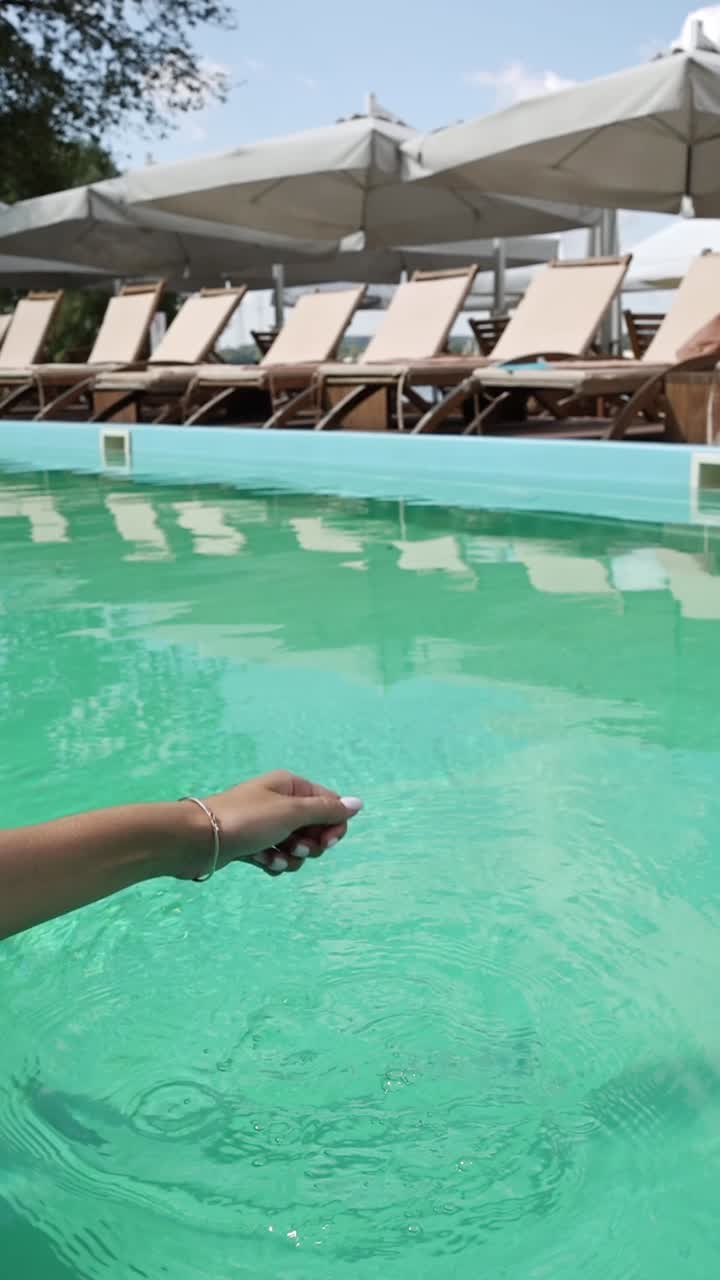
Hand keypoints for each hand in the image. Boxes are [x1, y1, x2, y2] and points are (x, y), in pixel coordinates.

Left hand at [190, 771, 362, 877]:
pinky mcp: (253, 845)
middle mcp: (280, 802)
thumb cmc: (246, 820)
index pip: (330, 804)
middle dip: (311, 843)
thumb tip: (358, 803)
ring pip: (297, 846)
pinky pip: (277, 856)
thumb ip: (326, 810)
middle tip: (297, 848)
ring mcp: (266, 825)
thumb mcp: (291, 812)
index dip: (333, 825)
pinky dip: (275, 862)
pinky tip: (264, 863)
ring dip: (293, 857)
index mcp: (291, 786)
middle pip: (315, 827)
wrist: (198, 840)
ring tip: (276, 857)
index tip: (327, 842)